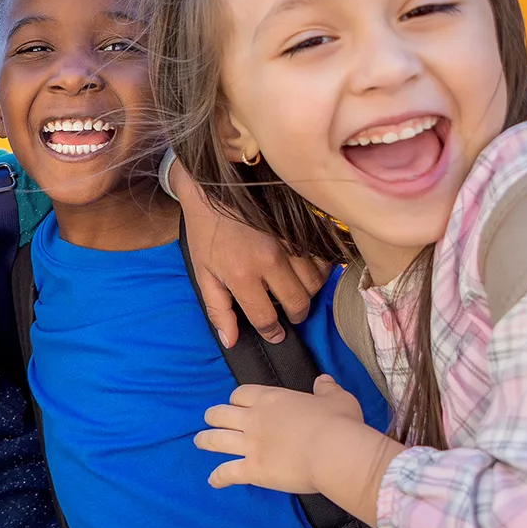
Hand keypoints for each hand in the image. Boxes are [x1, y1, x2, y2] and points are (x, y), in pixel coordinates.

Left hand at [172, 159, 328, 347]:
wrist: (213, 186)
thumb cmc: (206, 232)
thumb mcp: (203, 274)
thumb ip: (218, 310)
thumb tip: (231, 341)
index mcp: (242, 275)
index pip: (266, 318)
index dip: (272, 331)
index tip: (275, 334)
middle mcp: (270, 260)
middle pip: (299, 303)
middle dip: (295, 315)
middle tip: (289, 314)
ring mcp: (289, 241)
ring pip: (316, 282)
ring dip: (309, 293)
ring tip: (296, 291)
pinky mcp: (301, 226)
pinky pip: (323, 258)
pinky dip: (320, 269)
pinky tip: (307, 270)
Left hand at [196, 375, 367, 492]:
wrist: (335, 451)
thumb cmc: (340, 423)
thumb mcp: (336, 398)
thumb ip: (326, 388)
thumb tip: (324, 380)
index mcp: (271, 399)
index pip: (240, 394)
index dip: (236, 399)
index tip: (238, 404)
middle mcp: (254, 420)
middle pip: (220, 413)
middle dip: (214, 416)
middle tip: (212, 420)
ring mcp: (250, 445)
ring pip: (215, 440)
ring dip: (205, 440)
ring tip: (200, 442)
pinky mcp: (253, 470)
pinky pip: (227, 473)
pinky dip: (218, 477)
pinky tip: (213, 481)